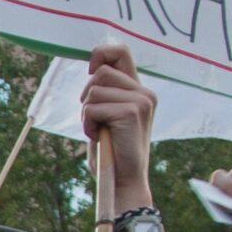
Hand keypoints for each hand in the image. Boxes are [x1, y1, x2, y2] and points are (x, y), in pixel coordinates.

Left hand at [80, 43, 155, 197]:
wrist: (123, 180)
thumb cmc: (111, 150)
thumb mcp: (107, 115)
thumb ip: (105, 92)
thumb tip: (93, 66)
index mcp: (139, 90)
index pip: (121, 51)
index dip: (100, 53)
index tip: (89, 72)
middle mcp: (145, 92)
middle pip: (100, 72)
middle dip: (87, 96)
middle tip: (95, 120)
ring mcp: (141, 101)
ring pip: (94, 90)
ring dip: (86, 113)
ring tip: (99, 131)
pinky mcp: (132, 112)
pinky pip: (92, 108)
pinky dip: (88, 124)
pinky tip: (100, 137)